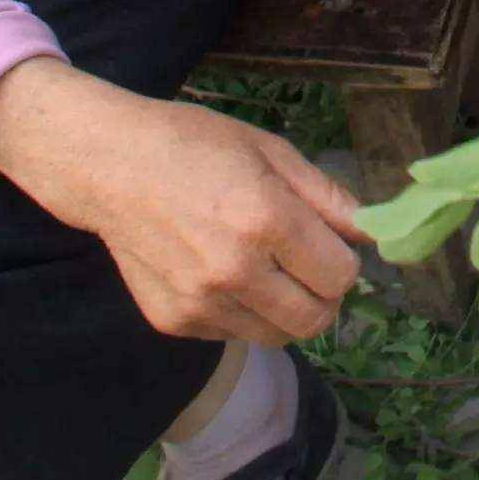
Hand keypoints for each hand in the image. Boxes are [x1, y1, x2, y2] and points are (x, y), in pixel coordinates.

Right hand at [0, 58, 366, 345]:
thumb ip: (326, 196)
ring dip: (286, 309)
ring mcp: (201, 301)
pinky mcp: (174, 321)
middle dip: (324, 295)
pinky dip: (243, 312)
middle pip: (316, 319)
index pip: (340, 275)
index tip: (330, 244)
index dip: (345, 261)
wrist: (108, 165)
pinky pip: (233, 333)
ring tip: (265, 267)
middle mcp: (234, 270)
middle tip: (309, 266)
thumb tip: (370, 232)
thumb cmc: (193, 144)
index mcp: (264, 219)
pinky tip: (221, 271)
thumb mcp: (269, 151)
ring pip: (278, 335)